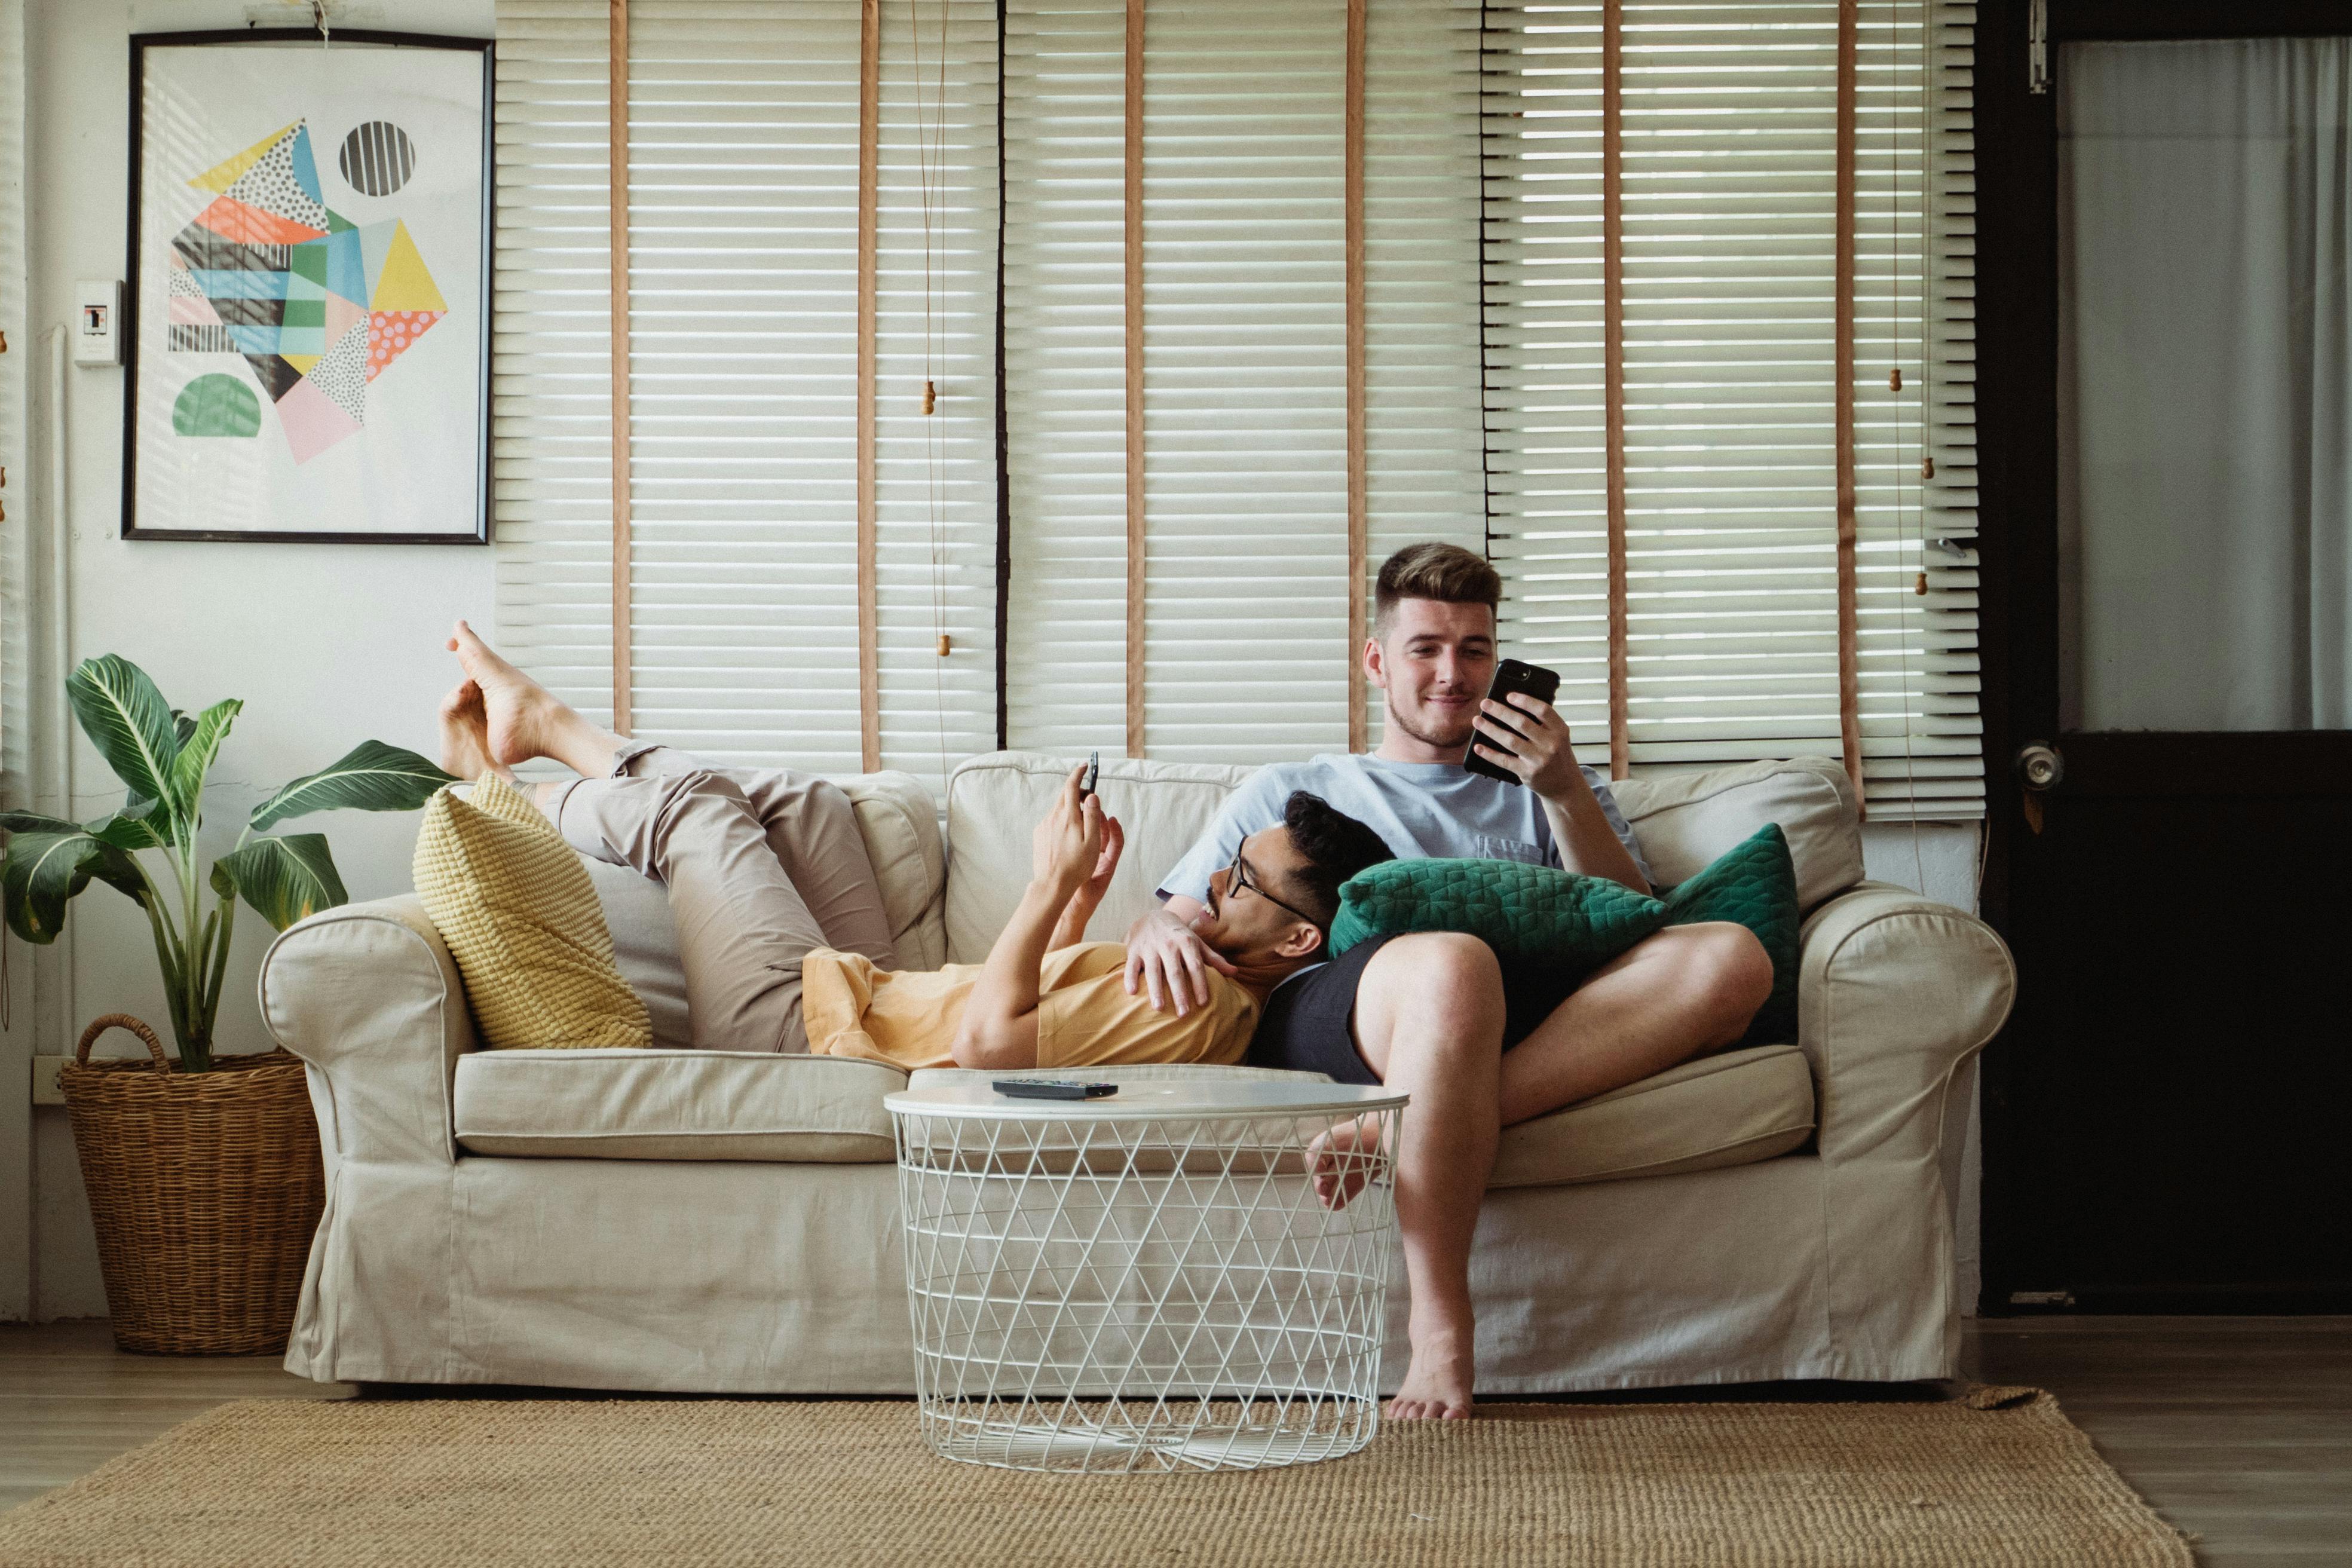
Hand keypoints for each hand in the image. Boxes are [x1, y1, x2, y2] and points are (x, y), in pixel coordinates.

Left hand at [1030, 765, 1104, 891]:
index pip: (1072, 786)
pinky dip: (1062, 820)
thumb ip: (1093, 816)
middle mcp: (1053, 817)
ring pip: (1059, 808)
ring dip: (1070, 808)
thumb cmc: (1076, 866)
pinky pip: (1052, 820)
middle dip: (1077, 791)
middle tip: (1089, 799)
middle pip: (1065, 795)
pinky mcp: (1039, 834)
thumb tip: (1092, 796)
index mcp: (1068, 817)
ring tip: (1081, 825)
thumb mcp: (1092, 842)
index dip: (1079, 773)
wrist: (1052, 884)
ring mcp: (1044, 825)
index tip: (1085, 767)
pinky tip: (1068, 837)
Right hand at [1049, 814, 1125, 948]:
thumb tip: (1084, 861)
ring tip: (1084, 812)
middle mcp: (1099, 862)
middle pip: (1104, 837)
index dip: (1116, 831)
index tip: (1112, 819)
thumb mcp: (1086, 890)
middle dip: (1101, 822)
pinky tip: (1071, 826)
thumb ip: (1086, 877)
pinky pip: (1079, 843)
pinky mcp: (1077, 860)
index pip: (1116, 845)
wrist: (1068, 914)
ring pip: (1092, 838)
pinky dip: (1078, 833)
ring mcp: (1088, 861)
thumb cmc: (1080, 905)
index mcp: (1106, 868)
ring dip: (1089, 825)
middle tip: (1095, 809)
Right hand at [1123, 906, 1239, 1017]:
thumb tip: (1235, 972)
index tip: (1203, 1002)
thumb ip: (1214, 959)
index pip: (1195, 966)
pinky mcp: (1134, 950)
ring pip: (1152, 971)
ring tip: (1158, 1008)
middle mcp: (1168, 945)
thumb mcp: (1197, 943)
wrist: (1152, 916)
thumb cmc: (1179, 935)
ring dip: (1155, 989)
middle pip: (1175, 972)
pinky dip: (1130, 978)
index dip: (1200, 984)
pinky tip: (1132, 992)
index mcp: (1186, 943)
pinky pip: (1131, 966)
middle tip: (1183, 1013)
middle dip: (1179, 992)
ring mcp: (1149, 947)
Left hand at [1471, 693, 1585, 801]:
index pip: (1543, 710)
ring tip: (1477, 721)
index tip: (1508, 695)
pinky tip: (1478, 747)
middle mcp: (1551, 744)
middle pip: (1522, 723)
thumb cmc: (1557, 755)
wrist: (1564, 784)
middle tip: (1485, 704)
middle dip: (1500, 712)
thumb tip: (1511, 706)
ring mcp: (1539, 760)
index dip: (1525, 701)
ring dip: (1491, 729)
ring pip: (1510, 741)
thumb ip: (1542, 723)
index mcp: (1559, 730)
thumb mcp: (1557, 736)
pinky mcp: (1528, 773)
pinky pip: (1505, 761)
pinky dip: (1490, 754)